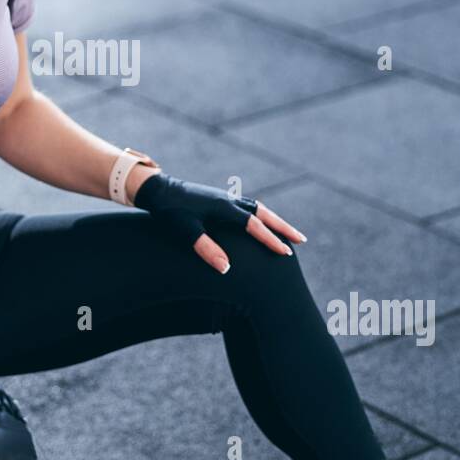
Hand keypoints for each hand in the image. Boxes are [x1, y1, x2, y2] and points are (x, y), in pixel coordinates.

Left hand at [132, 173, 305, 273]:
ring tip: (288, 233)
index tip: (287, 252)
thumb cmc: (170, 213)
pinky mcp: (219, 199)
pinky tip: (261, 222)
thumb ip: (206, 249)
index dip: (271, 240)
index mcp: (224, 208)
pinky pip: (247, 207)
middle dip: (283, 228)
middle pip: (263, 214)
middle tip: (301, 240)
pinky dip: (260, 215)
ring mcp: (224, 198)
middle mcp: (228, 201)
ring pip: (257, 208)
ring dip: (274, 220)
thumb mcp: (186, 232)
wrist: (157, 190)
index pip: (254, 226)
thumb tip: (227, 269)